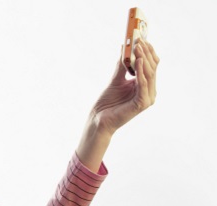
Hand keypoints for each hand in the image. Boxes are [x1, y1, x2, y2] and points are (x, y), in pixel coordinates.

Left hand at [76, 39, 158, 170]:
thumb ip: (122, 65)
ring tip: (138, 48)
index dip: (148, 51)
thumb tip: (125, 47)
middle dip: (146, 53)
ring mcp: (147, 98)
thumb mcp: (115, 79)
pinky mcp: (142, 104)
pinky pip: (143, 85)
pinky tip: (137, 62)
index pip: (152, 65)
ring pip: (150, 74)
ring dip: (144, 60)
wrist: (99, 120)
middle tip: (140, 40)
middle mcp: (150, 91)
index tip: (141, 38)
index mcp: (145, 85)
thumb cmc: (107, 102)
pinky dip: (141, 72)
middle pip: (153, 68)